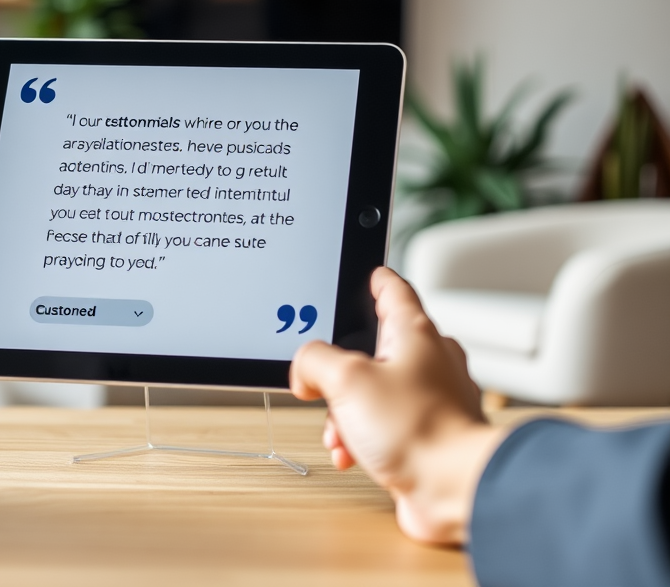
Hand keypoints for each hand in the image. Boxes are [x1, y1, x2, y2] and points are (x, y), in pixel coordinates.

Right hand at [290, 267, 506, 544]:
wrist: (456, 488)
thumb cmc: (419, 429)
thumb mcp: (347, 379)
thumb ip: (314, 361)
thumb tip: (306, 372)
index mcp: (415, 333)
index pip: (393, 290)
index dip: (374, 279)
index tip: (369, 273)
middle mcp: (430, 361)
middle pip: (377, 348)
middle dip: (341, 370)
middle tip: (324, 380)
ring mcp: (433, 399)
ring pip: (377, 392)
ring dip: (347, 412)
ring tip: (339, 430)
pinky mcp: (430, 435)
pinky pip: (387, 427)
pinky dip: (364, 438)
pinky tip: (352, 454)